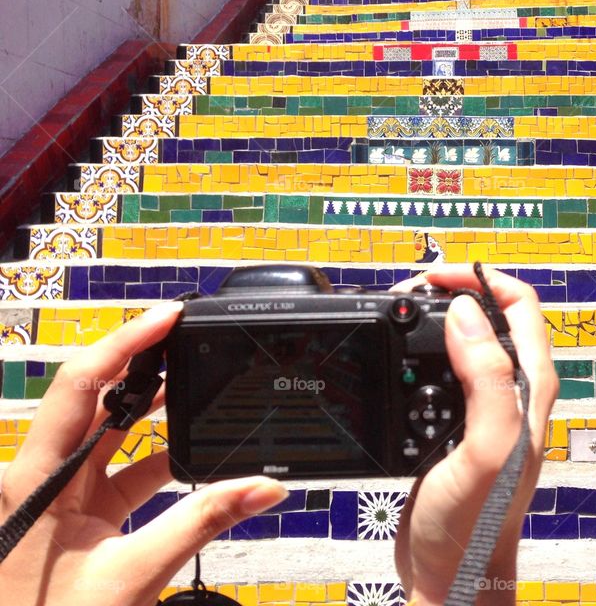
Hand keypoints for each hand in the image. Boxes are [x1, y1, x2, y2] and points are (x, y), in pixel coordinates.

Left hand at [0, 303, 288, 605]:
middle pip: (94, 399)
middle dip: (144, 367)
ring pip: (108, 433)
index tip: (169, 317)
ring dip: (152, 412)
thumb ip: (203, 523)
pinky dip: (156, 460)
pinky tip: (192, 454)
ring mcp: (57, 497)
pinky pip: (119, 471)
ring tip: (196, 384)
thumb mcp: (135, 575)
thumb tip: (263, 486)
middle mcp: (39, 479)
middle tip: (189, 340)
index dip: (126, 343)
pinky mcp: (76, 515)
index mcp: (35, 482)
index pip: (80, 385)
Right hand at [391, 266, 557, 605]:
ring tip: (400, 316)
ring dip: (434, 321)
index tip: (435, 279)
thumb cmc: (478, 523)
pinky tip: (398, 362)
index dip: (479, 280)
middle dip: (453, 293)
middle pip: (491, 315)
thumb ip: (486, 376)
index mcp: (530, 388)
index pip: (518, 305)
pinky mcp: (458, 425)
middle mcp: (513, 392)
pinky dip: (420, 354)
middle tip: (410, 294)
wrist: (453, 572)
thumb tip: (466, 312)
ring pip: (464, 341)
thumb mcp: (488, 445)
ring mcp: (485, 408)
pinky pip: (442, 372)